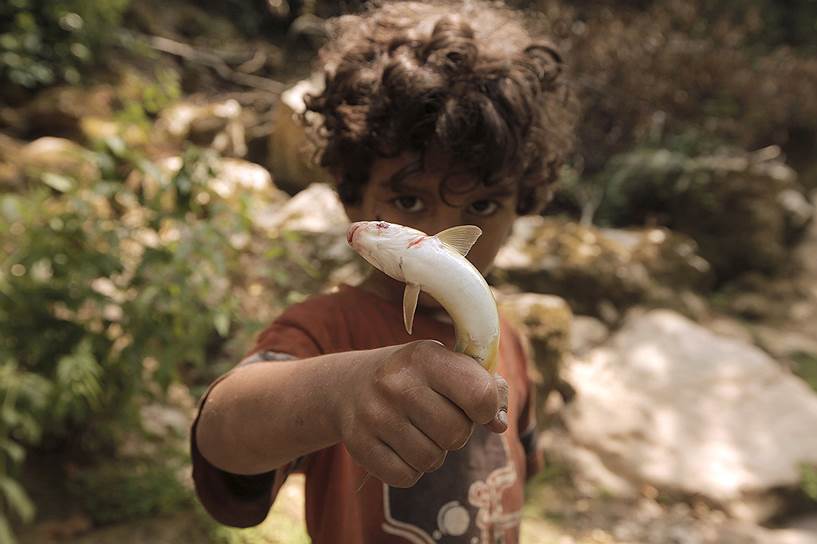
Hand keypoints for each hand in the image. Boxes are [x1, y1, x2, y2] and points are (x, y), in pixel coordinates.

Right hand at [335, 340, 508, 487]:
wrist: (348, 384)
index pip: (481, 395)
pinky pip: (406, 476)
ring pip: (431, 459)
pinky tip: (399, 446)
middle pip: (457, 434)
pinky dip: (409, 468)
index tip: (475, 407)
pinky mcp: (359, 443)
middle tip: (438, 419)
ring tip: (417, 431)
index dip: (486, 409)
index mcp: (426, 356)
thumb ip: (484, 386)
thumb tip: (500, 423)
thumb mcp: (446, 365)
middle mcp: (397, 383)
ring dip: (433, 452)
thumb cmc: (414, 377)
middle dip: (456, 433)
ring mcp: (375, 414)